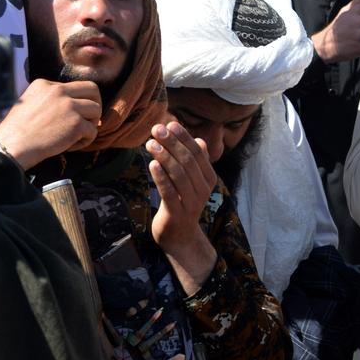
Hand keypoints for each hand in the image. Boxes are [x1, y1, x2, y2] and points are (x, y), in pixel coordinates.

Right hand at [0, 79, 101, 169]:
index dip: (78, 101)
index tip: (71, 115)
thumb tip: (75, 104)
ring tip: (76, 135)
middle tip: (88, 119)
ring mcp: (69, 106)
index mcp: (45, 84)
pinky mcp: (76, 123)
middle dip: (95, 104)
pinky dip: (85, 141)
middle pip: (93, 90)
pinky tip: (70, 146)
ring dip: (90, 124)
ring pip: (96, 110)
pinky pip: (93, 131)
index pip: (75, 86)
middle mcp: (59, 90)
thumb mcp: (31, 102)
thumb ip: (51, 99)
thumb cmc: (19, 130)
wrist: (13, 145)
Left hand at [146, 122, 218, 294]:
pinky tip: (152, 164)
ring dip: (164, 157)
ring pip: (179, 175)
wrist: (179, 235)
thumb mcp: (192, 181)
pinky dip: (161, 177)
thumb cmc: (183, 202)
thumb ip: (196, 162)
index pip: (198, 153)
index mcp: (209, 179)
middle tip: (156, 129)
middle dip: (172, 143)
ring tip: (150, 143)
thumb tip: (200, 140)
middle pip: (188, 162)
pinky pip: (169, 192)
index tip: (170, 124)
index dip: (184, 138)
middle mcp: (203, 190)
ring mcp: (192, 202)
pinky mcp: (177, 213)